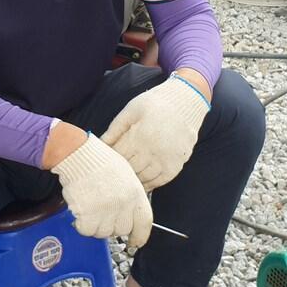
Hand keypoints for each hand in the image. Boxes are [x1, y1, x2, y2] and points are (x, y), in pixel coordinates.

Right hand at [52, 134, 152, 247]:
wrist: (78, 154)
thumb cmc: (99, 160)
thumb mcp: (125, 175)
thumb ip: (130, 196)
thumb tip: (129, 215)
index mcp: (135, 193)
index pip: (145, 222)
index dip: (140, 235)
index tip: (135, 242)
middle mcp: (122, 204)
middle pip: (122, 230)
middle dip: (112, 226)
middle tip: (103, 215)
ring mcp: (105, 210)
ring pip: (103, 232)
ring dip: (96, 225)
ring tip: (90, 208)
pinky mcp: (87, 214)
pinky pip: (87, 230)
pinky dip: (82, 224)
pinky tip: (81, 211)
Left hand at [101, 75, 209, 190]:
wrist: (186, 103)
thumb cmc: (156, 103)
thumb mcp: (132, 110)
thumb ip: (115, 128)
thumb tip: (100, 144)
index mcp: (140, 135)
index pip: (118, 155)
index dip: (109, 158)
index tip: (104, 159)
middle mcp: (153, 150)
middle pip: (129, 169)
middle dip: (119, 170)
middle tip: (110, 172)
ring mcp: (166, 160)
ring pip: (142, 178)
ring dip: (132, 179)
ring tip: (123, 178)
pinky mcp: (176, 166)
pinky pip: (158, 181)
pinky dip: (148, 184)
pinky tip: (140, 182)